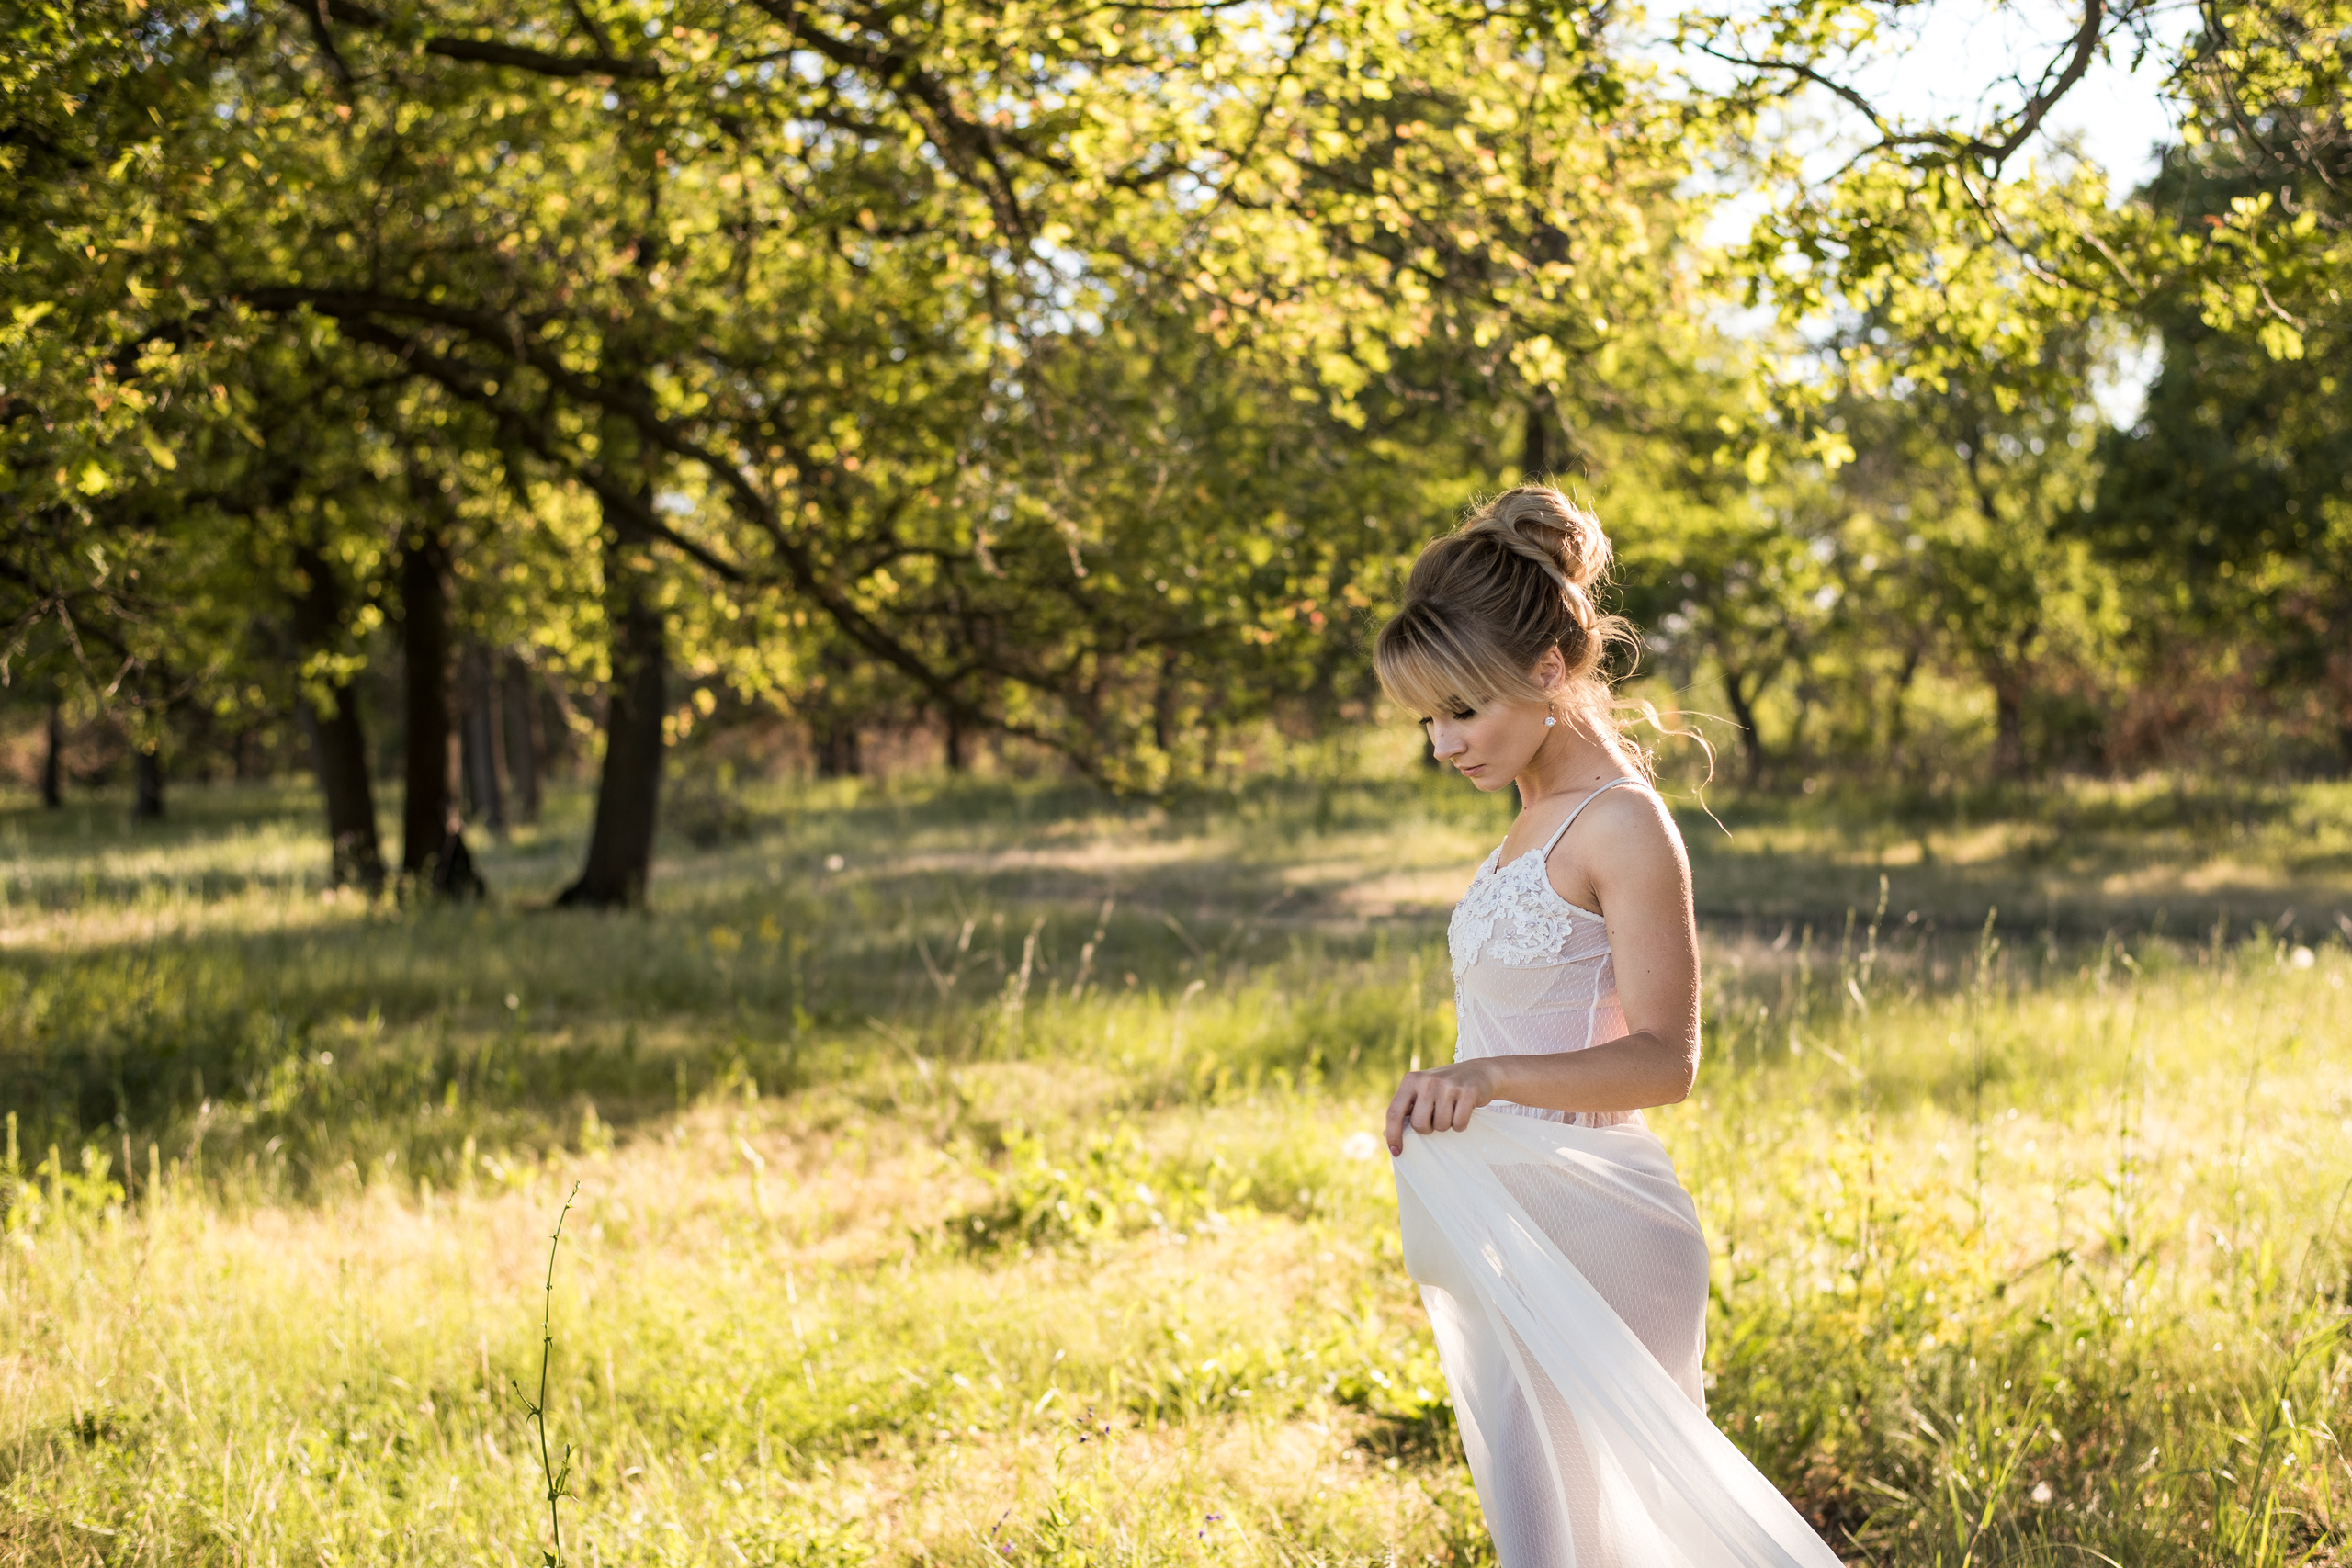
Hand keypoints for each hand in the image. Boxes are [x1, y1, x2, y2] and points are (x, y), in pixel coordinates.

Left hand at [1385, 1059, 1503, 1154]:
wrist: (1479, 1072)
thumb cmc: (1445, 1088)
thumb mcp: (1422, 1090)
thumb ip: (1407, 1108)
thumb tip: (1388, 1134)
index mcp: (1411, 1080)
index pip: (1394, 1112)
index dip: (1393, 1135)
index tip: (1397, 1152)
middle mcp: (1427, 1081)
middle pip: (1419, 1125)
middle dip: (1428, 1129)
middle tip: (1436, 1117)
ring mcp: (1448, 1086)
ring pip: (1440, 1126)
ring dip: (1447, 1125)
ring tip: (1451, 1110)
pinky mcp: (1467, 1092)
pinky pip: (1459, 1124)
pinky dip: (1461, 1124)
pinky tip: (1463, 1110)